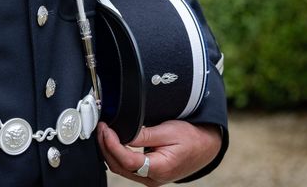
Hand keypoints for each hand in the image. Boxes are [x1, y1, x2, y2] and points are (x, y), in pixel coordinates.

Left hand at [97, 120, 221, 185]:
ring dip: (109, 151)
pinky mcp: (147, 175)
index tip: (105, 129)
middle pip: (120, 167)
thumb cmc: (190, 138)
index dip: (112, 145)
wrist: (205, 147)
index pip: (127, 160)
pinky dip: (116, 155)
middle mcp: (152, 179)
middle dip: (106, 147)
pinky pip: (126, 168)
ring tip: (104, 132)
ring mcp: (149, 179)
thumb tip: (121, 134)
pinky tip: (112, 142)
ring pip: (121, 169)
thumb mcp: (168, 131)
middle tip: (101, 128)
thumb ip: (143, 135)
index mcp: (160, 168)